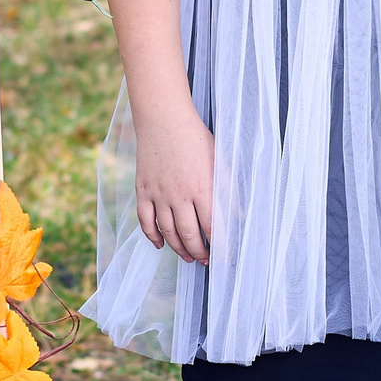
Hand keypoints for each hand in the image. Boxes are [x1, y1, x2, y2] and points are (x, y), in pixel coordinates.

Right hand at [135, 103, 213, 262]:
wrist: (164, 119)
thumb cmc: (196, 138)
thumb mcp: (219, 161)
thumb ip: (227, 190)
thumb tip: (237, 216)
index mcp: (202, 187)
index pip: (212, 227)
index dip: (218, 245)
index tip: (223, 255)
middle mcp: (180, 195)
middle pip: (189, 235)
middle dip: (199, 252)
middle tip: (205, 260)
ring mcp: (159, 194)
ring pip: (167, 232)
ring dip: (178, 249)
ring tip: (188, 257)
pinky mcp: (143, 190)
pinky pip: (145, 221)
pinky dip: (152, 236)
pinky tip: (160, 245)